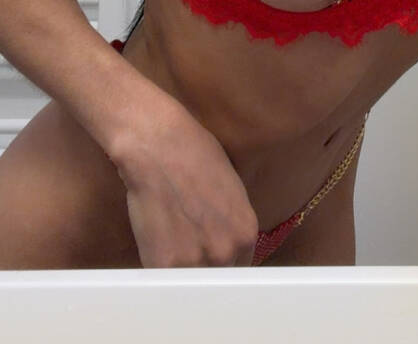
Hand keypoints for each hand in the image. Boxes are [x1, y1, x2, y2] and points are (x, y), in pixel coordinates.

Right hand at [113, 102, 259, 267]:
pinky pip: (166, 281)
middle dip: (206, 267)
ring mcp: (195, 262)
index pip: (240, 266)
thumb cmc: (195, 155)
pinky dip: (162, 269)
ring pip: (192, 283)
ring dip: (184, 270)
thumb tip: (229, 246)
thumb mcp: (232, 190)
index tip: (212, 256)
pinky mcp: (163, 265)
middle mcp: (226, 253)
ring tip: (172, 245)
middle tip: (189, 247)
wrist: (158, 148)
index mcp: (246, 233)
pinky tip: (157, 245)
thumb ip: (232, 224)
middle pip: (218, 277)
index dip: (225, 261)